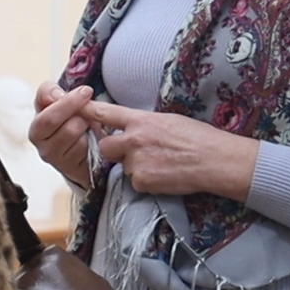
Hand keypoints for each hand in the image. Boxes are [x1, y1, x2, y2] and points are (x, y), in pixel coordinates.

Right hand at [28, 82, 97, 187]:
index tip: (86, 91)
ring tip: (87, 125)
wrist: (79, 144)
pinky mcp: (74, 169)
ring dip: (89, 128)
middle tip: (88, 110)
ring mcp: (58, 161)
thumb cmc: (66, 120)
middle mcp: (43, 148)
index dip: (69, 103)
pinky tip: (91, 138)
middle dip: (83, 116)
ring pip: (82, 139)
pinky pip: (89, 150)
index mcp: (36, 129)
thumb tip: (56, 96)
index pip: (49, 118)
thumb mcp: (55, 101)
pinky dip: (95, 141)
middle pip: (70, 128)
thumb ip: (48, 92)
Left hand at [82, 100, 258, 200]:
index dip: (87, 111)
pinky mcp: (142, 181)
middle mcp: (133, 139)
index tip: (73, 107)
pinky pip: (136, 183)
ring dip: (136, 168)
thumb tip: (133, 126)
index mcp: (141, 120)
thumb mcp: (169, 120)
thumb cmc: (199, 138)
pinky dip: (147, 182)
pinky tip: (166, 176)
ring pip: (124, 167)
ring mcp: (136, 161)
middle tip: (136, 153)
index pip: (106, 113)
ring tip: (162, 165)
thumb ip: (145, 124)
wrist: (216, 160)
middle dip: (115, 151)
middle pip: (106, 147)